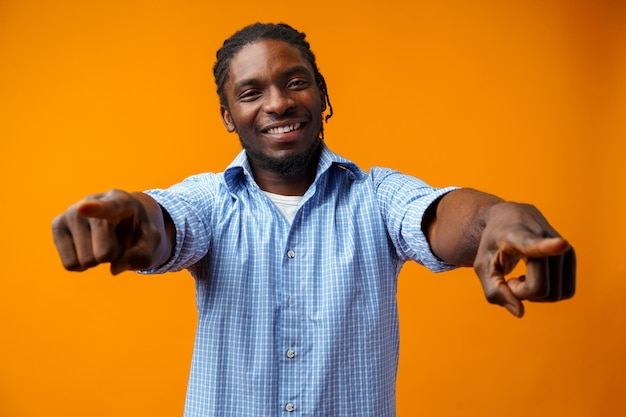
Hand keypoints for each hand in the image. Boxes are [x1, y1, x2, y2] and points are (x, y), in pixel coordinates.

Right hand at [52, 190, 165, 274]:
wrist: (122, 219)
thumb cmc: (138, 230)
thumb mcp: (153, 241)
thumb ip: (142, 255)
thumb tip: (113, 269)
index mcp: (121, 201)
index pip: (107, 208)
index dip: (95, 209)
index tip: (81, 208)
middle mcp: (91, 201)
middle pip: (102, 253)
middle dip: (114, 256)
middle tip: (117, 240)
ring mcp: (71, 213)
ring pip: (85, 261)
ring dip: (98, 259)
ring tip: (103, 241)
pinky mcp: (58, 226)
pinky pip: (70, 264)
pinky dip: (83, 265)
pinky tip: (89, 247)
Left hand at [473, 202, 575, 317]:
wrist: (510, 218)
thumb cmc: (493, 244)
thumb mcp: (482, 266)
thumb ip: (493, 291)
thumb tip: (519, 312)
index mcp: (517, 235)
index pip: (533, 243)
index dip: (547, 247)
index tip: (561, 244)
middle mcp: (544, 237)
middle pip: (539, 288)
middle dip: (520, 294)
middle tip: (509, 280)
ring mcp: (562, 246)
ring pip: (554, 294)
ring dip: (534, 295)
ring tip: (522, 275)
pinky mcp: (571, 255)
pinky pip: (565, 292)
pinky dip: (547, 293)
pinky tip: (534, 276)